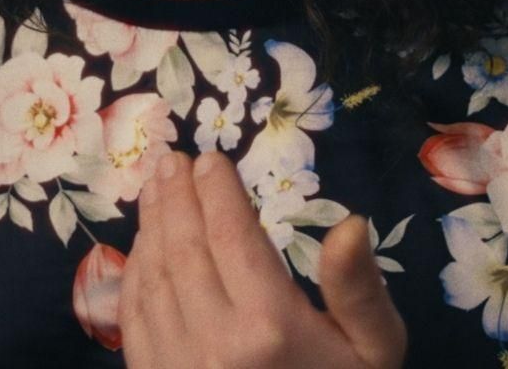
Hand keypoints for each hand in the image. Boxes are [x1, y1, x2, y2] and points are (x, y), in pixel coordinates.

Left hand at [120, 151, 406, 368]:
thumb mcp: (372, 351)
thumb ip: (358, 289)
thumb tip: (349, 224)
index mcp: (270, 327)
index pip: (232, 237)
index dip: (217, 192)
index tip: (209, 159)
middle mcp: (214, 344)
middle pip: (184, 249)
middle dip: (176, 197)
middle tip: (170, 160)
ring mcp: (176, 367)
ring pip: (152, 279)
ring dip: (150, 227)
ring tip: (155, 190)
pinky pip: (134, 319)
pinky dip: (135, 274)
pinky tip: (144, 248)